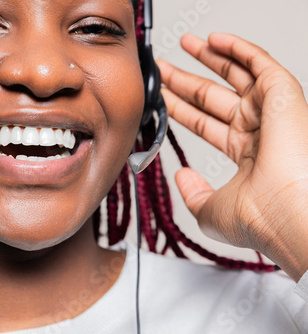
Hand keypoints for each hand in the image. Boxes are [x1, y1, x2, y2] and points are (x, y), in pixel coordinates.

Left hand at [157, 33, 307, 280]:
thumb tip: (181, 175)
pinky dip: (238, 48)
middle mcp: (258, 130)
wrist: (288, 215)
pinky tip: (214, 39)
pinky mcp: (282, 95)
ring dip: (210, 57)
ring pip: (236, 75)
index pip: (204, 123)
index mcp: (245, 154)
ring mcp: (270, 111)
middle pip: (213, 97)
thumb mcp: (210, 210)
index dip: (181, 108)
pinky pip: (259, 63)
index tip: (162, 96)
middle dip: (187, 80)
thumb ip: (192, 193)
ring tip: (186, 44)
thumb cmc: (260, 219)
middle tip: (164, 67)